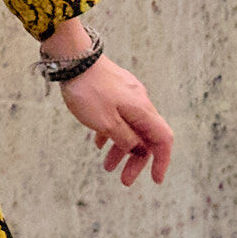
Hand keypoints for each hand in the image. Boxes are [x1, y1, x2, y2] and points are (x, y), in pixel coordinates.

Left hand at [60, 55, 173, 186]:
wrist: (72, 57)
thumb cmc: (88, 91)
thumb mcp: (106, 123)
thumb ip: (125, 139)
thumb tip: (139, 150)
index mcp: (143, 111)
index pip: (163, 140)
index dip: (162, 161)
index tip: (155, 180)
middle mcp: (140, 102)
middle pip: (146, 136)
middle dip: (136, 160)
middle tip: (124, 180)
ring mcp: (127, 94)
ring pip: (130, 127)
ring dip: (121, 148)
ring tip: (107, 167)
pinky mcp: (113, 90)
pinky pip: (118, 116)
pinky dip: (112, 132)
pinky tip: (98, 142)